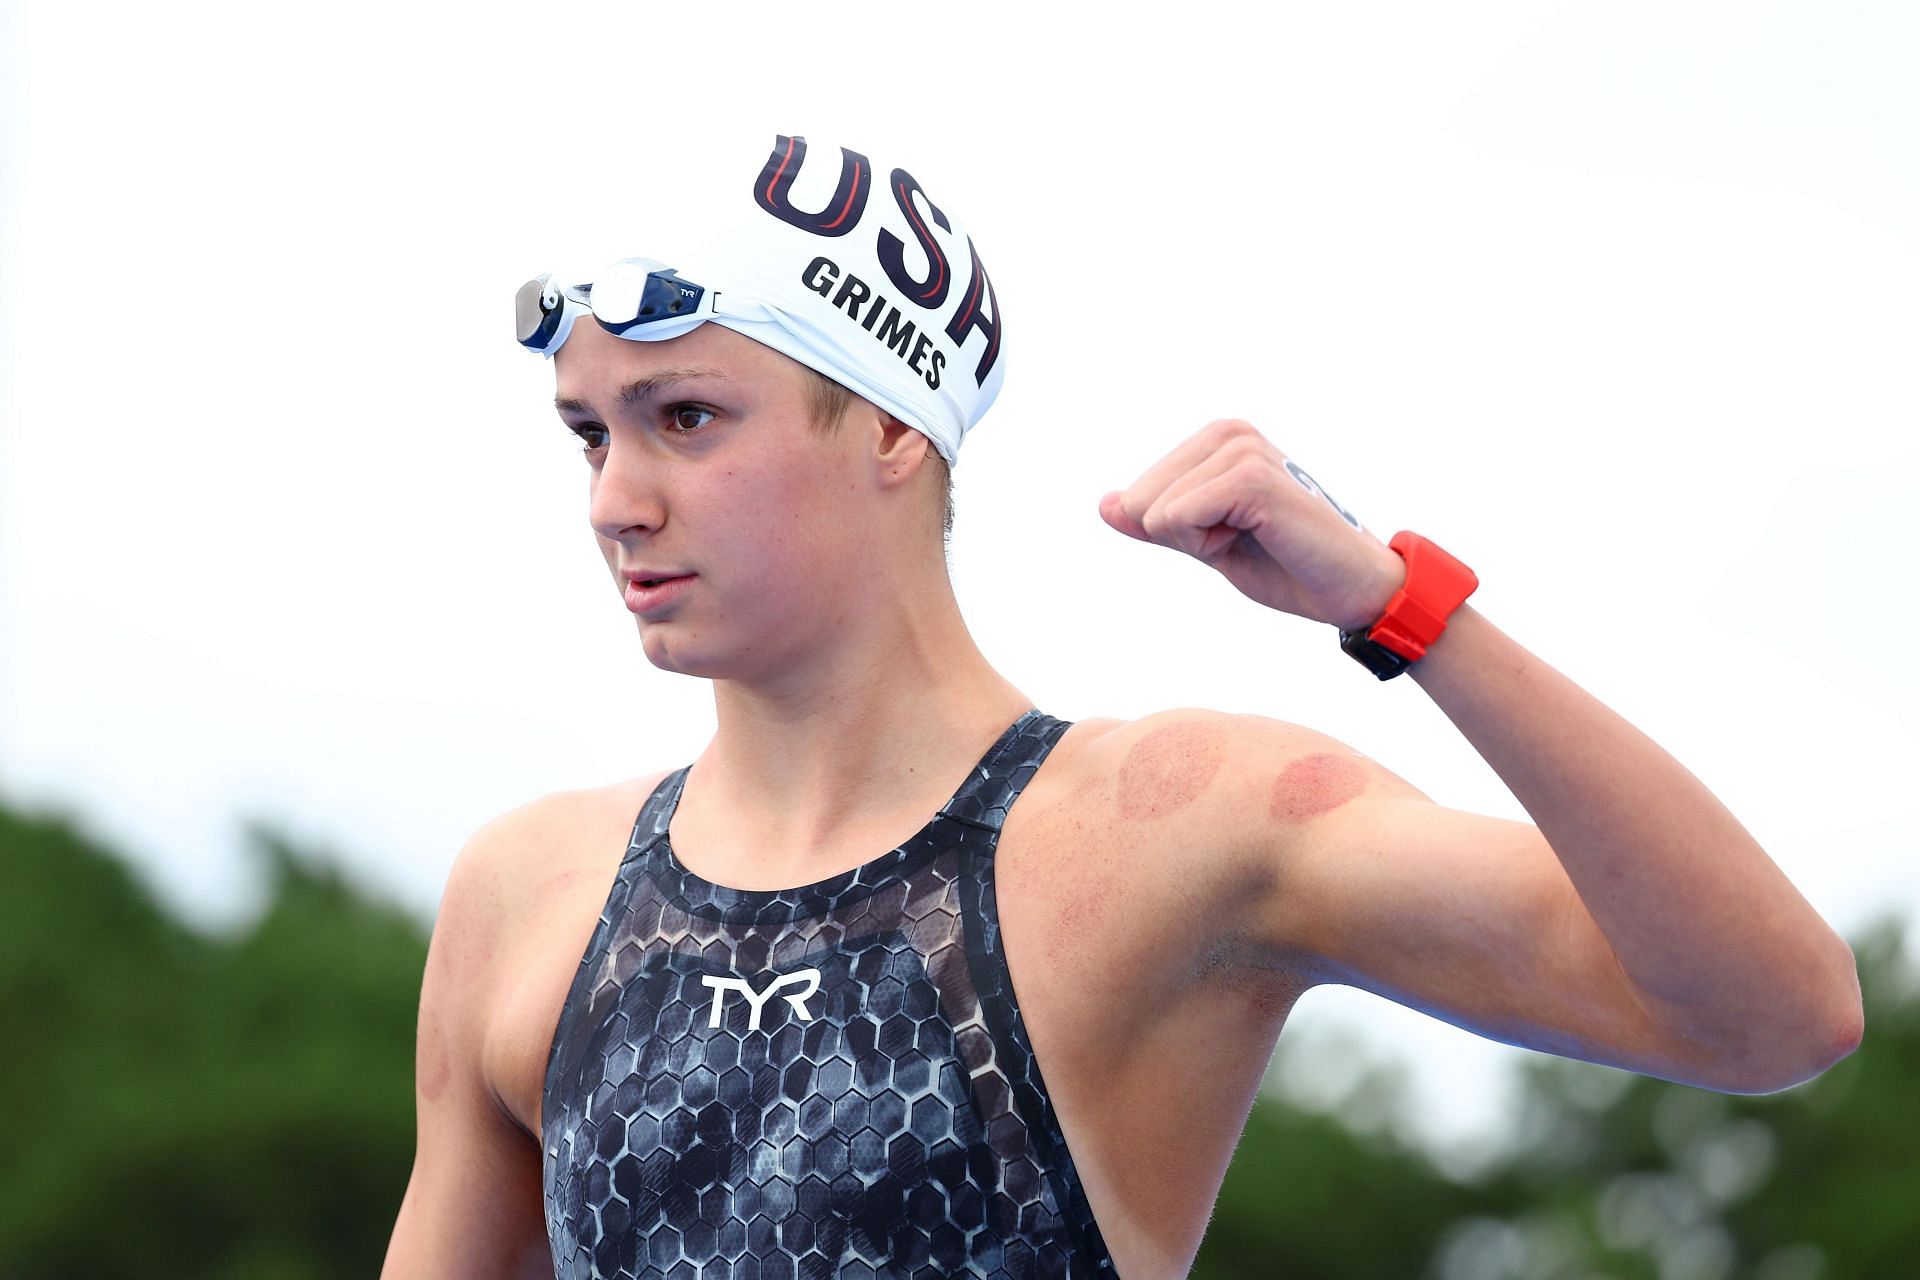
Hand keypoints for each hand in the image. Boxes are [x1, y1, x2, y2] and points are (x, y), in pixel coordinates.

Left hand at [1098, 418, 1407, 631]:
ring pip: (1157, 513)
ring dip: (1202, 542)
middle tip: (1247, 538)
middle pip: (1140, 502)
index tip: (1235, 535)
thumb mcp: (1206, 543)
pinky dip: (1211, 545)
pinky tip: (1263, 537)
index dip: (1179, 534)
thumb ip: (1157, 522)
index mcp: (1217, 440)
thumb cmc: (1286, 565)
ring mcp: (1241, 450)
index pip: (1137, 498)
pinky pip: (1178, 519)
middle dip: (1185, 537)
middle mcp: (1229, 432)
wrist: (1351, 589)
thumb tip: (1106, 505)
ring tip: (1258, 536)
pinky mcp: (1250, 477)